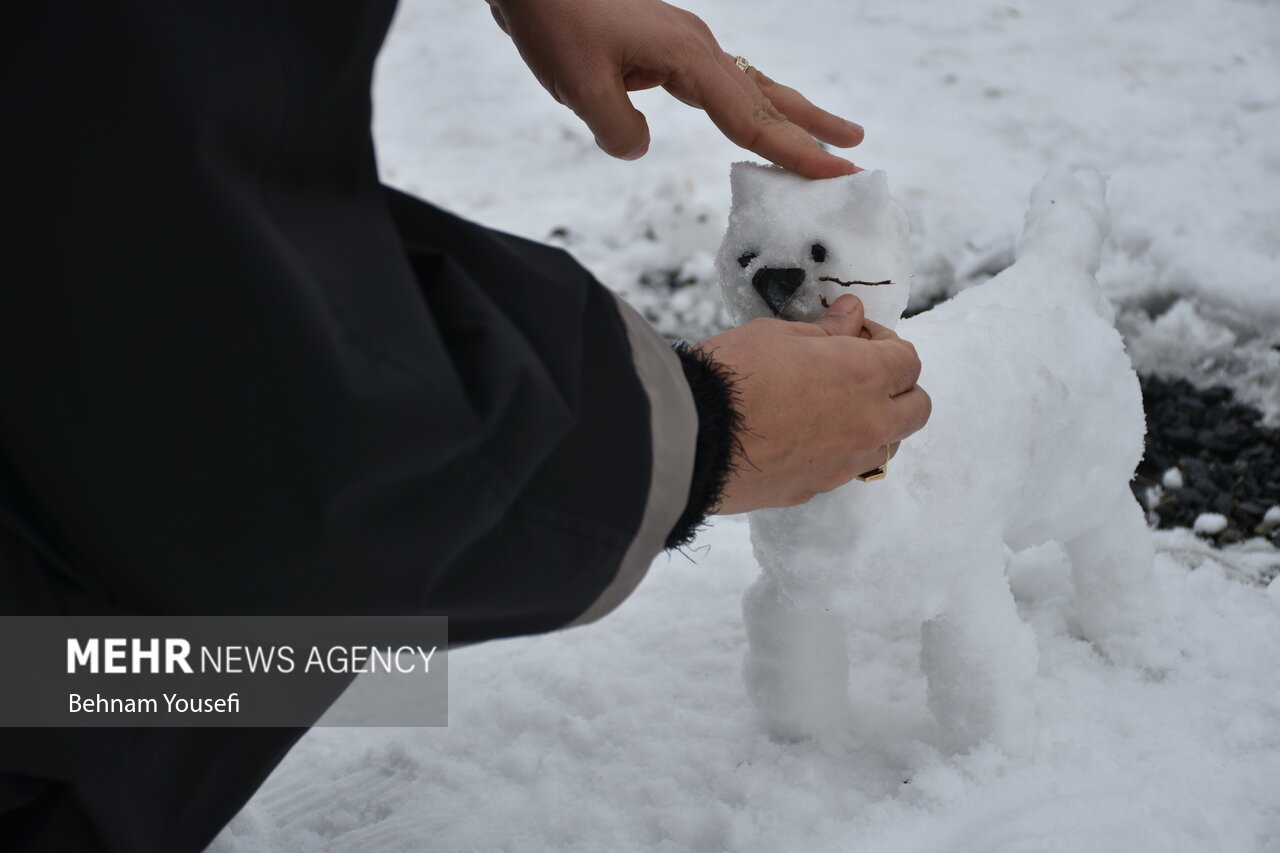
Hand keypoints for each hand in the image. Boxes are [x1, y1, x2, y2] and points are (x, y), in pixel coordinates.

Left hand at [486, 0, 863, 177]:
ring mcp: (687, 46)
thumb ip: (619, 129)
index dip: (797, 152)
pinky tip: (756, 120)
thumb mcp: (580, 87)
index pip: (752, 117)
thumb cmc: (554, 23)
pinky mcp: (668, 49)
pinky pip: (724, 86)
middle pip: (769, 99)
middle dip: (813, 132)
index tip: (839, 175)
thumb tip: (640, 148)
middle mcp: (699, 49)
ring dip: (793, 115)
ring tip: (836, 135)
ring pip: (753, 88)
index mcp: (689, 57)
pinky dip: (751, 107)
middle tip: (858, 159)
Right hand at [695, 295, 930, 512]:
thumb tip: (851, 316)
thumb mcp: (776, 334)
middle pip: (915, 410)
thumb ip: (826, 330)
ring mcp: (844, 464)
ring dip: (874, 425)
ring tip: (828, 408)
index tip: (854, 337)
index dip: (884, 343)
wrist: (688, 438)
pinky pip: (845, 469)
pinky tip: (798, 437)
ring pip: (886, 445)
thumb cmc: (730, 376)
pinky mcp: (815, 489)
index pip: (909, 360)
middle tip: (855, 373)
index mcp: (864, 376)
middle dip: (897, 389)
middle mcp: (867, 424)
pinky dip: (837, 452)